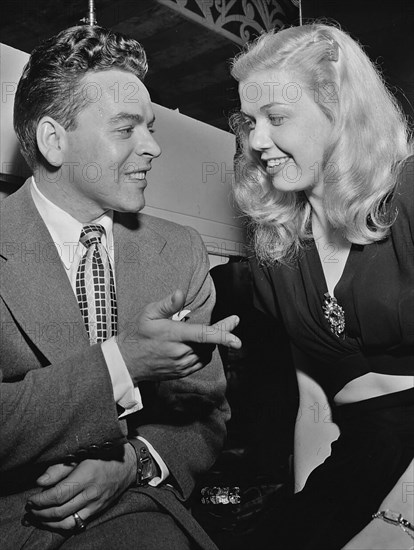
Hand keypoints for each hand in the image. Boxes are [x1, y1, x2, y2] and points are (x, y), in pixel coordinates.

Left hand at [26, 443, 136, 530]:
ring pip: (67, 522)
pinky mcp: (98, 511)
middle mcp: (91, 493)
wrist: (127, 465)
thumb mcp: (81, 455)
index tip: (31, 499)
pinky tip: (54, 520)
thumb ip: (59, 469)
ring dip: (49, 522)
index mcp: (86, 476)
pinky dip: (62, 525)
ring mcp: (95, 504)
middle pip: (60, 511)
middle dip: (41, 512)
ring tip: (39, 517)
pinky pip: (77, 524)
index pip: (58, 495)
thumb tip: (40, 482)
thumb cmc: (103, 456)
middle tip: (31, 509)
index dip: (41, 500)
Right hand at [117, 289, 240, 383]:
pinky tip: (201, 345)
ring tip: (212, 331)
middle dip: (223, 332)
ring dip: (212, 343)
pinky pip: (200, 363)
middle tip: (233, 321)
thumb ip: (167, 304)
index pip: (203, 335)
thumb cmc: (136, 335)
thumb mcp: (148, 314)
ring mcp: (181, 365)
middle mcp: (180, 352)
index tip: (237, 338)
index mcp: (174, 335)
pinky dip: (205, 353)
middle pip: (210, 343)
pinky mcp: (180, 372)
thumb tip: (180, 293)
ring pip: (206, 353)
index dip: (222, 335)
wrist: (125, 362)